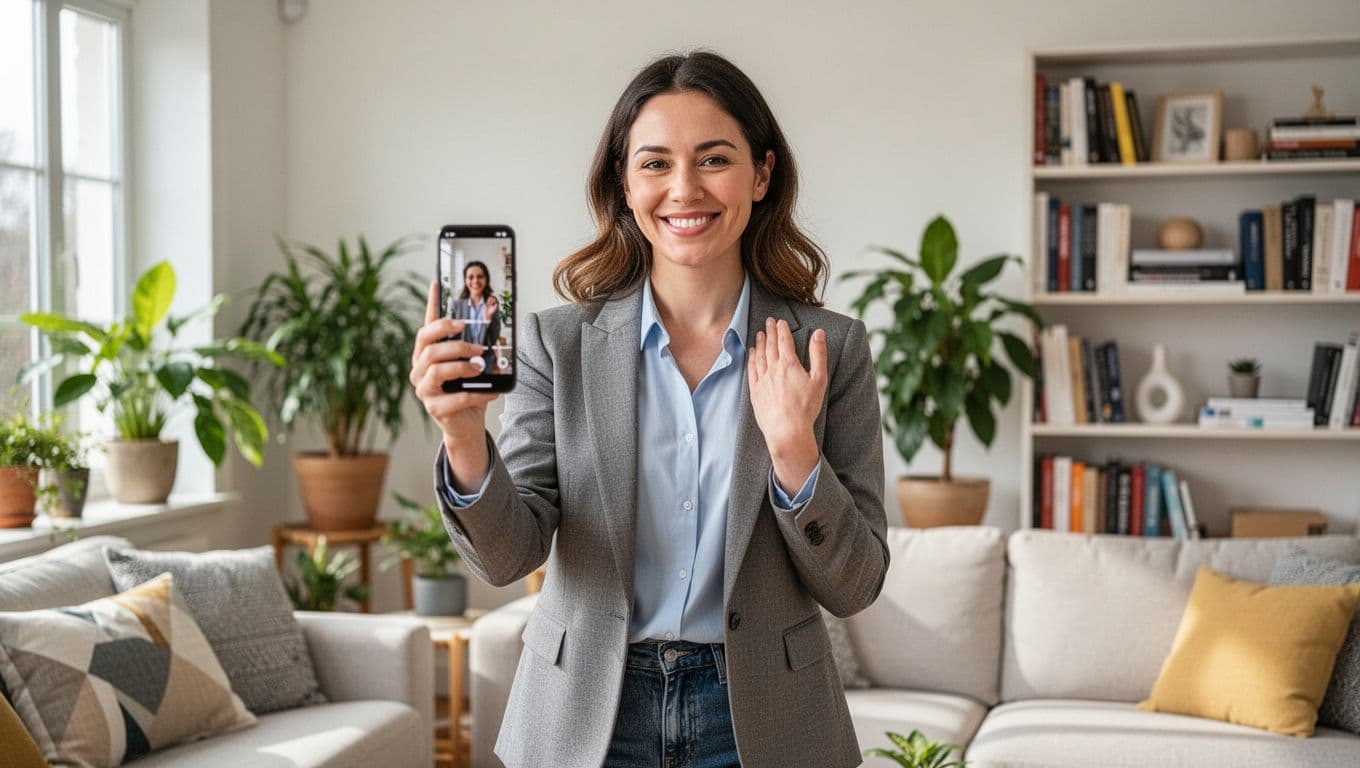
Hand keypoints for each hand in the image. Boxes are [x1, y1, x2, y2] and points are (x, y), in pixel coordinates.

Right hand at [411, 281, 499, 490]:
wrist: (467, 424)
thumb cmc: (468, 389)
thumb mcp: (471, 364)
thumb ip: (474, 346)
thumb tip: (490, 320)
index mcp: (426, 355)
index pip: (425, 327)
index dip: (430, 306)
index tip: (437, 285)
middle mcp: (418, 370)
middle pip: (429, 347)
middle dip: (456, 343)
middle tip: (478, 346)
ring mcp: (423, 390)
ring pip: (437, 370)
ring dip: (463, 366)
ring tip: (481, 368)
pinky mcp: (434, 409)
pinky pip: (455, 397)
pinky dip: (477, 394)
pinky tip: (492, 392)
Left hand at [748, 318, 826, 494]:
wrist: (787, 430)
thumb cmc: (805, 408)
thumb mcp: (819, 380)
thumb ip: (818, 354)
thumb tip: (819, 333)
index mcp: (789, 365)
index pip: (784, 341)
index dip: (782, 329)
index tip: (781, 322)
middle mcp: (773, 369)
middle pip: (770, 345)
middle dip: (770, 331)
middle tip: (769, 321)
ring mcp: (762, 380)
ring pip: (759, 355)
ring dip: (760, 342)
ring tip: (760, 333)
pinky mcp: (755, 391)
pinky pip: (752, 369)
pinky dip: (751, 358)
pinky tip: (752, 353)